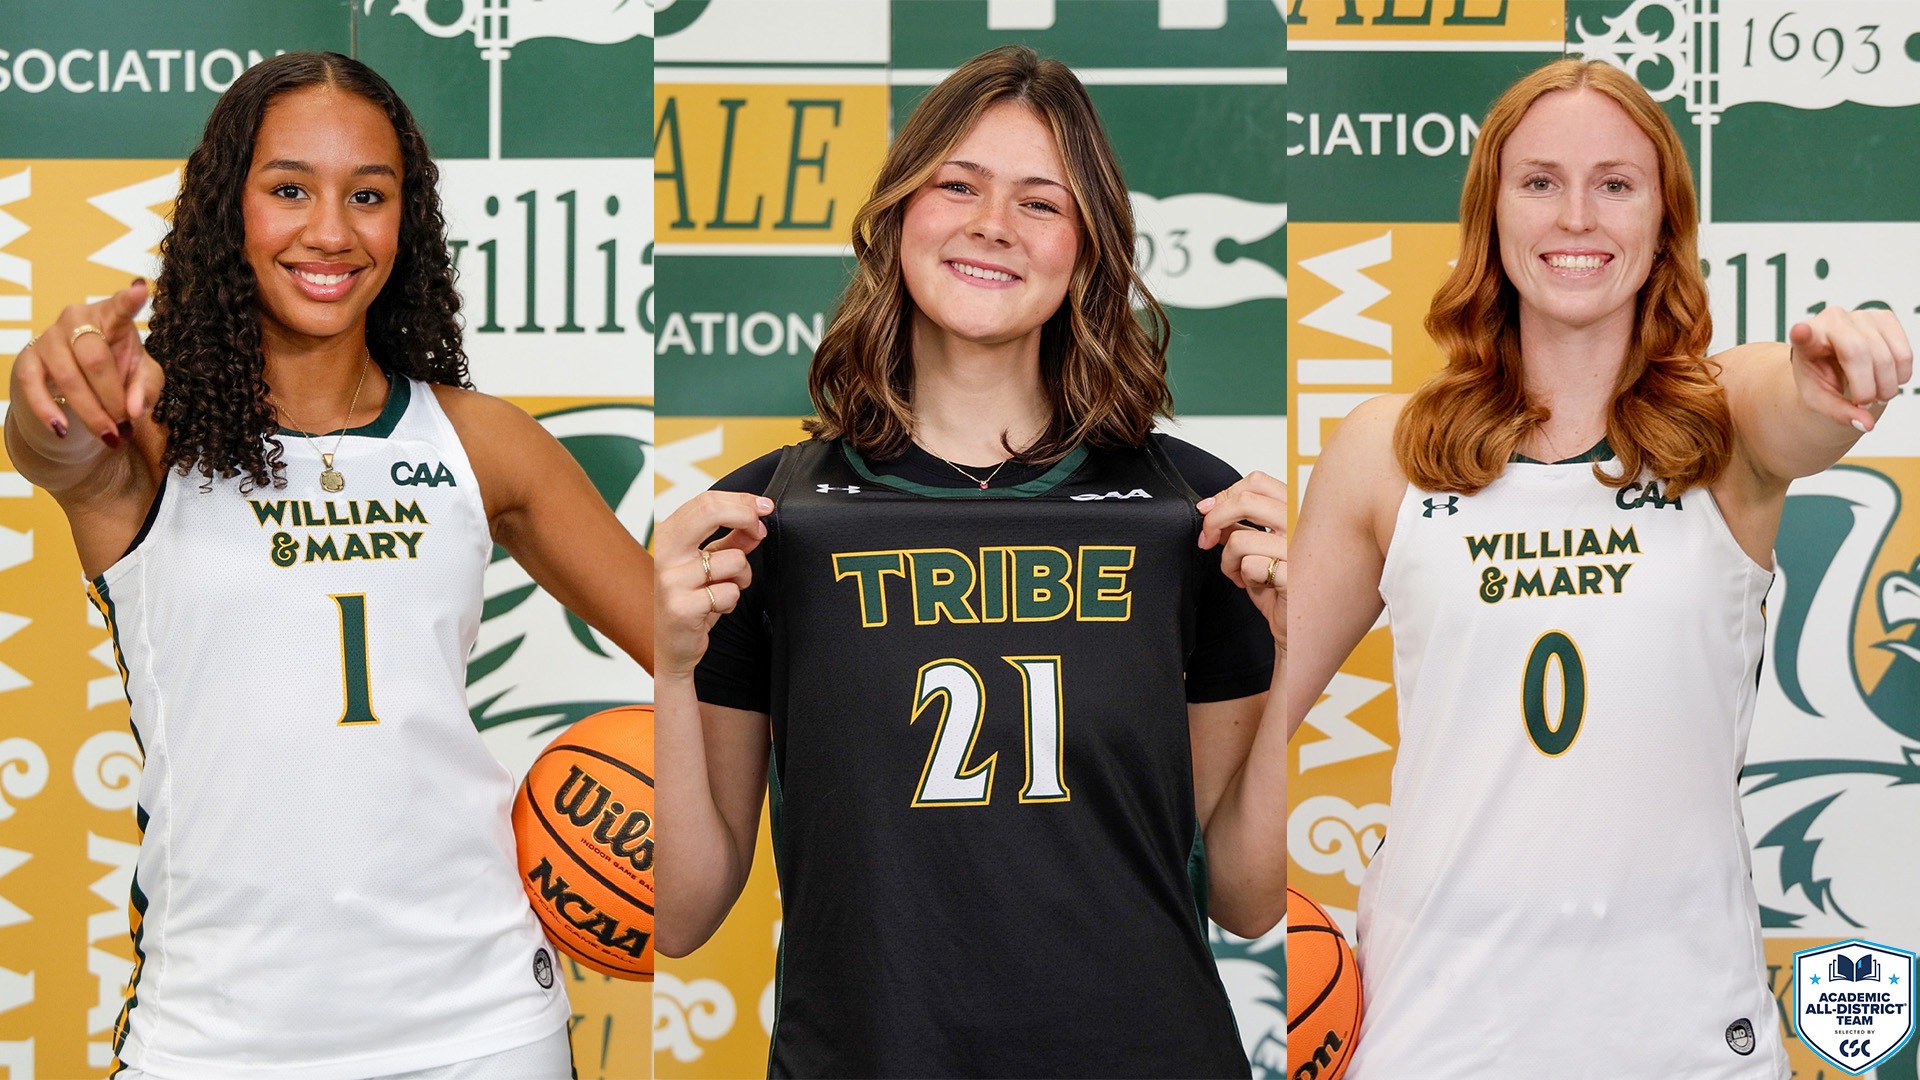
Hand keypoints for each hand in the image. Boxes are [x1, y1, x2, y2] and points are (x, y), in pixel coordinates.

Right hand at [8, 280, 162, 450]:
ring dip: (90, 412)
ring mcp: (49, 337)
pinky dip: (47, 410)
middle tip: (125, 425)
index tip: (141, 291)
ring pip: (68, 377)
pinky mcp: (27, 359)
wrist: (81, 375)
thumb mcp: (143, 376)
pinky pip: (32, 385)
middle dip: (112, 398)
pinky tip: (62, 428)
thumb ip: (146, 388)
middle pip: (95, 359)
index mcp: (111, 316)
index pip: (121, 308)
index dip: (129, 300)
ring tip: (108, 435)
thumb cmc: (119, 367)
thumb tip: (134, 409)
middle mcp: (76, 319)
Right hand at [653, 490, 774, 677]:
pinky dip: (732, 601)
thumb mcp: (710, 566)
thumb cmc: (689, 603)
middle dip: (745, 516)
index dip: (741, 501)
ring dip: (742, 576)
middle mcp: (663, 554)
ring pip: (732, 559)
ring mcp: (669, 580)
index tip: (763, 507)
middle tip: (761, 529)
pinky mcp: (681, 607)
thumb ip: (731, 542)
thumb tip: (756, 522)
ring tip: (726, 589)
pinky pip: (729, 592)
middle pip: (709, 512)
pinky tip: (715, 608)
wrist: (670, 648)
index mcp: (667, 537)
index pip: (705, 502)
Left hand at [1197, 470, 1286, 647]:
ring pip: (1240, 538)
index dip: (1225, 494)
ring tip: (1238, 573)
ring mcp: (1302, 549)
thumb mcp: (1260, 547)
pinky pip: (1249, 566)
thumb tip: (1210, 508)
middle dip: (1214, 521)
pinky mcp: (1295, 576)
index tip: (1208, 511)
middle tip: (1207, 539)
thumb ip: (1241, 524)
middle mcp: (1304, 524)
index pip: (1258, 481)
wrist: (1300, 627)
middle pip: (1244, 501)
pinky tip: (1254, 585)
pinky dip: (1241, 577)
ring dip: (1227, 559)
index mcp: (1299, 510)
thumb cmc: (1283, 586)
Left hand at [1789, 306, 1912, 432]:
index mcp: (1806, 340)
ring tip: (1877, 395)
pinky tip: (1888, 380)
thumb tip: (1867, 424)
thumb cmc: (1822, 379)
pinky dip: (1900, 374)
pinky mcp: (1885, 317)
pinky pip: (1903, 351)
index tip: (1800, 332)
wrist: (1836, 363)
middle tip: (1866, 403)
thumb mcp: (1820, 401)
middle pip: (1859, 353)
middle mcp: (1831, 320)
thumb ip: (1839, 413)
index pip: (1803, 335)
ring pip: (1886, 354)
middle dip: (1868, 386)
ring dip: (1887, 385)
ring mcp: (1860, 315)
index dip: (1803, 334)